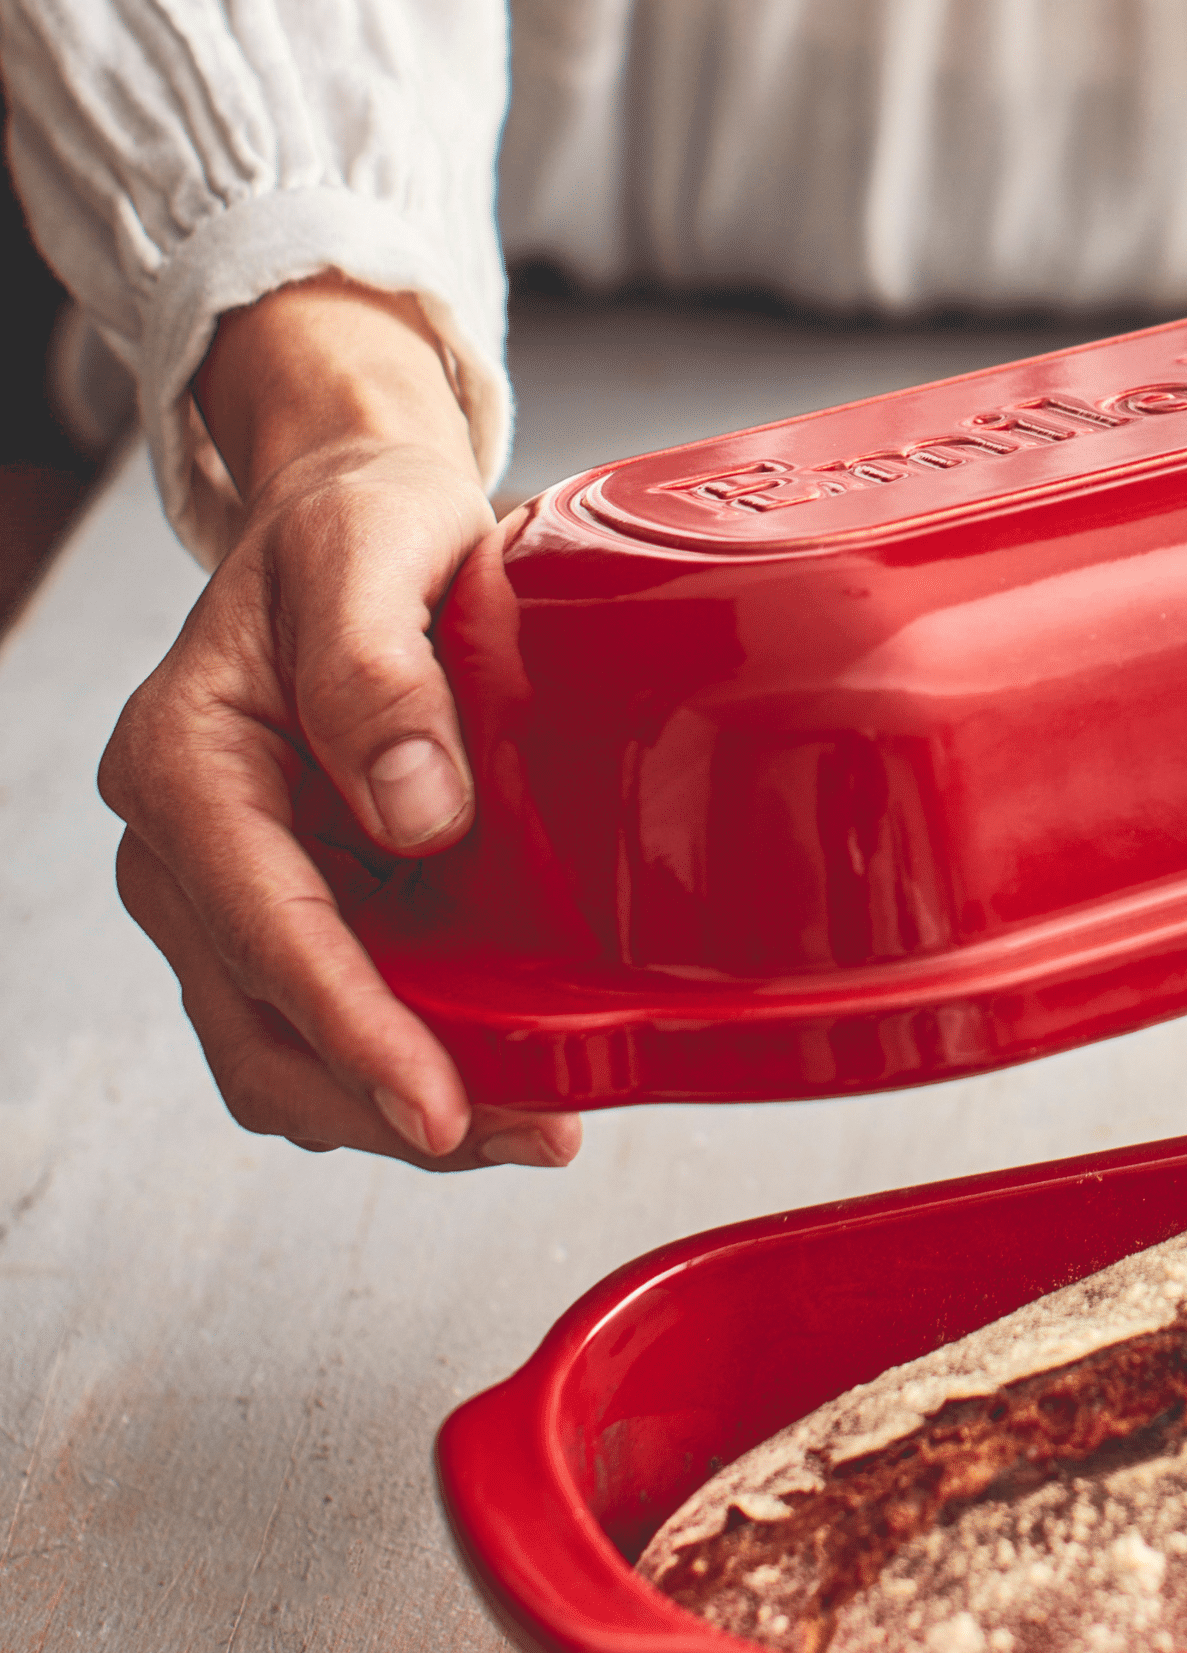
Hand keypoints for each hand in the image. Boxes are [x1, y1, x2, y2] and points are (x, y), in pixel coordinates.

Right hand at [98, 277, 582, 1169]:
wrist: (353, 515)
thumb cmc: (360, 523)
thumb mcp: (374, 548)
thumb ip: (378, 670)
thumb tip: (417, 811)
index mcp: (186, 764)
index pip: (266, 932)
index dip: (354, 1031)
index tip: (436, 1106)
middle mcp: (188, 845)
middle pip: (261, 1029)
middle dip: (382, 1104)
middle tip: (527, 1137)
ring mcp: (234, 888)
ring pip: (284, 1050)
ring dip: (395, 1106)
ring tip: (534, 1127)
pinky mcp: (294, 906)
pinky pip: (327, 1019)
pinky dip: (403, 1061)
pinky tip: (506, 1071)